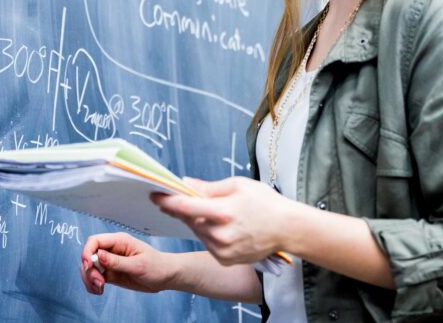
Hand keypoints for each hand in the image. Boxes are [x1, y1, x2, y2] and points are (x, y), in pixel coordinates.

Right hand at [79, 232, 177, 295]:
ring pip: (90, 268)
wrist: (165, 277)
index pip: (95, 241)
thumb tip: (98, 255)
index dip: (87, 252)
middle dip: (89, 270)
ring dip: (89, 279)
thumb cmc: (156, 266)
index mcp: (119, 241)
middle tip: (99, 283)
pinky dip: (93, 285)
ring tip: (99, 289)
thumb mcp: (138, 265)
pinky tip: (99, 291)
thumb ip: (117, 261)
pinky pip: (95, 278)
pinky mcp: (111, 273)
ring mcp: (110, 262)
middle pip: (89, 256)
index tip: (88, 266)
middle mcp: (112, 250)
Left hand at [152, 176, 293, 265]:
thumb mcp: (237, 185)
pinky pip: (207, 243)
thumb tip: (184, 184)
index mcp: (223, 212)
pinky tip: (218, 226)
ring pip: (196, 232)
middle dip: (180, 209)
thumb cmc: (265, 202)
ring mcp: (223, 250)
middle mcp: (221, 234)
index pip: (185, 207)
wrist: (288, 229)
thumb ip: (207, 187)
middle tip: (174, 198)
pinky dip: (206, 233)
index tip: (154, 194)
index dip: (167, 200)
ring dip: (194, 221)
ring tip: (208, 211)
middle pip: (189, 220)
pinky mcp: (225, 260)